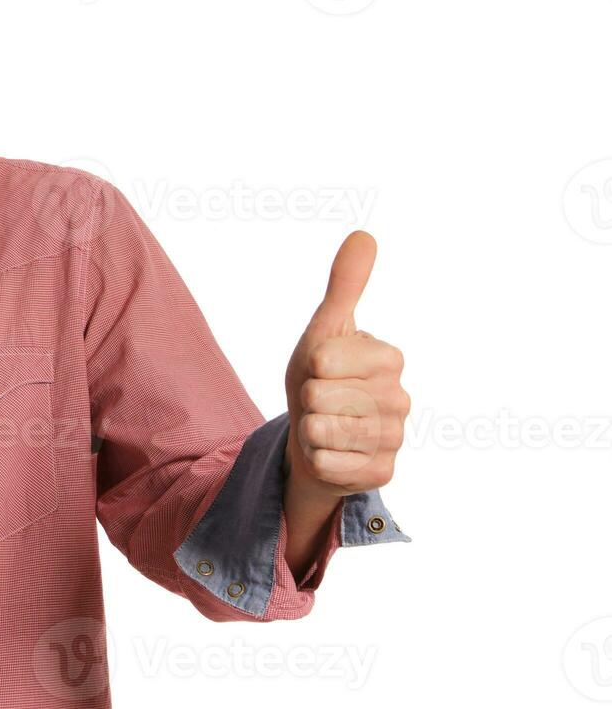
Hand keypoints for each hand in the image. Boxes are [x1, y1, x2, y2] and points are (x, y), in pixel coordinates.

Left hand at [283, 231, 409, 497]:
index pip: (324, 359)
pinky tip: (329, 453)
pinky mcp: (382, 474)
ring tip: (323, 425)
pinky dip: (317, 460)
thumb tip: (364, 234)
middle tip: (321, 402)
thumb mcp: (325, 329)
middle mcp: (400, 400)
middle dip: (307, 400)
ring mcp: (395, 439)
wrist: (317, 434)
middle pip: (321, 397)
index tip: (323, 370)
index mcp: (390, 359)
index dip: (310, 366)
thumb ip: (345, 285)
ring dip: (310, 430)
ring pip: (323, 431)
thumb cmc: (322, 377)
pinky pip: (328, 465)